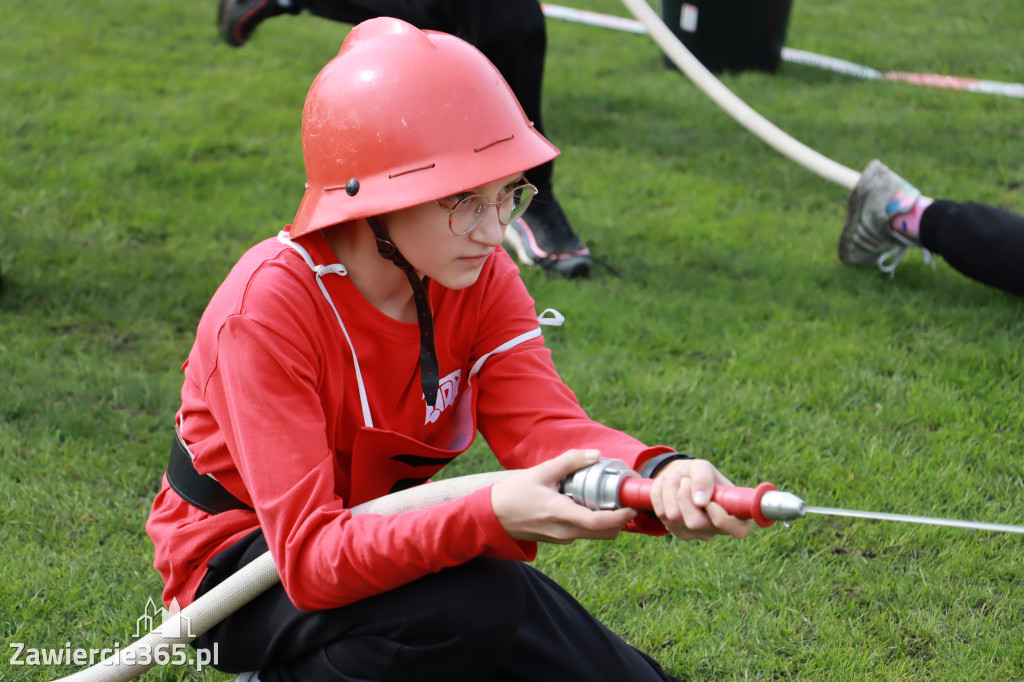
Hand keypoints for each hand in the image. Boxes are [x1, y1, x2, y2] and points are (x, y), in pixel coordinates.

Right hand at [491, 449, 636, 543]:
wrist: (492, 516)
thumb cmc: (514, 493)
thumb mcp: (541, 472)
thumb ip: (569, 462)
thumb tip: (596, 455)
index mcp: (560, 514)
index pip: (599, 523)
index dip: (621, 517)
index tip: (632, 506)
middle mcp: (564, 531)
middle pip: (604, 533)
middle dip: (620, 519)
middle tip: (624, 499)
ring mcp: (562, 537)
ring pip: (595, 535)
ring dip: (607, 521)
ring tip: (606, 498)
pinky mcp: (559, 537)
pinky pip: (584, 532)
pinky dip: (594, 522)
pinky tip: (586, 502)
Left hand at [648, 459, 750, 540]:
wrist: (679, 477)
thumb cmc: (698, 473)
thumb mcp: (703, 468)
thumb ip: (704, 480)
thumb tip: (700, 502)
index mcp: (734, 514)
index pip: (739, 530)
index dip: (723, 518)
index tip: (709, 502)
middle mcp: (716, 529)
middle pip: (695, 523)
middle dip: (684, 495)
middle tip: (684, 479)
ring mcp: (695, 533)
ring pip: (673, 517)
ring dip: (669, 490)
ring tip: (674, 477)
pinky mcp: (676, 531)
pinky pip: (660, 514)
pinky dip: (658, 494)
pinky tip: (664, 484)